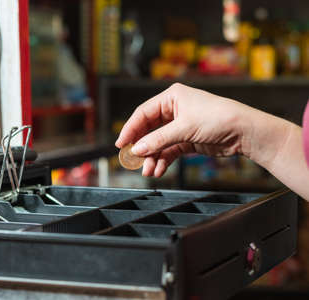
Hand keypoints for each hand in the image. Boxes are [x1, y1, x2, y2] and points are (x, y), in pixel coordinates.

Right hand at [115, 83, 262, 176]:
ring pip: (158, 143)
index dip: (130, 129)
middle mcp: (174, 110)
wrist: (244, 131)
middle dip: (142, 147)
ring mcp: (180, 126)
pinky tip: (159, 170)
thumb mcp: (184, 128)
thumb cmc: (218, 118)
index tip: (121, 144)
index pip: (143, 113)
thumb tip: (137, 149)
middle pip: (149, 129)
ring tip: (148, 171)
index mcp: (171, 97)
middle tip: (132, 161)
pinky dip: (163, 160)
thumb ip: (158, 139)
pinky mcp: (187, 140)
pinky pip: (169, 150)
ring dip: (152, 157)